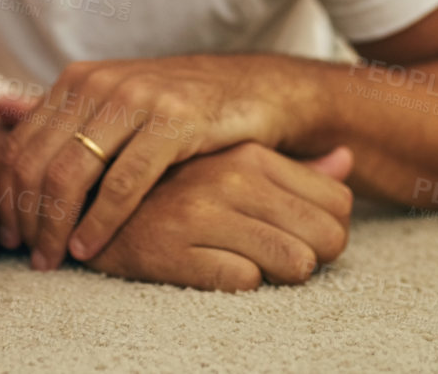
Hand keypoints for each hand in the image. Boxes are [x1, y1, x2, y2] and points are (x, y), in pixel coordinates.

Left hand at [0, 55, 291, 268]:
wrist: (251, 89)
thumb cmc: (178, 104)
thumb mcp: (116, 100)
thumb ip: (62, 110)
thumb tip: (0, 108)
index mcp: (79, 80)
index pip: (22, 143)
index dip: (8, 196)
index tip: (10, 237)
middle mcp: (100, 84)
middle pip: (39, 161)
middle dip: (28, 218)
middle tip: (31, 257)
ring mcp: (136, 100)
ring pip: (73, 173)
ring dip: (58, 226)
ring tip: (56, 259)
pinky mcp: (173, 122)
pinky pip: (123, 182)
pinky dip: (100, 222)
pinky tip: (90, 248)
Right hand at [83, 142, 353, 290]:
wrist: (89, 205)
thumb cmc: (174, 190)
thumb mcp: (235, 165)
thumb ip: (294, 168)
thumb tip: (348, 158)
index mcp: (250, 153)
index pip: (340, 201)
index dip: (331, 231)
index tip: (306, 239)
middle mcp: (232, 176)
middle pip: (329, 237)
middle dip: (316, 258)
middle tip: (286, 261)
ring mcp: (202, 212)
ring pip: (297, 263)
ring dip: (281, 275)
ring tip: (252, 266)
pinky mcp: (174, 249)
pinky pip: (246, 283)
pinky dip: (239, 284)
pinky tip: (212, 271)